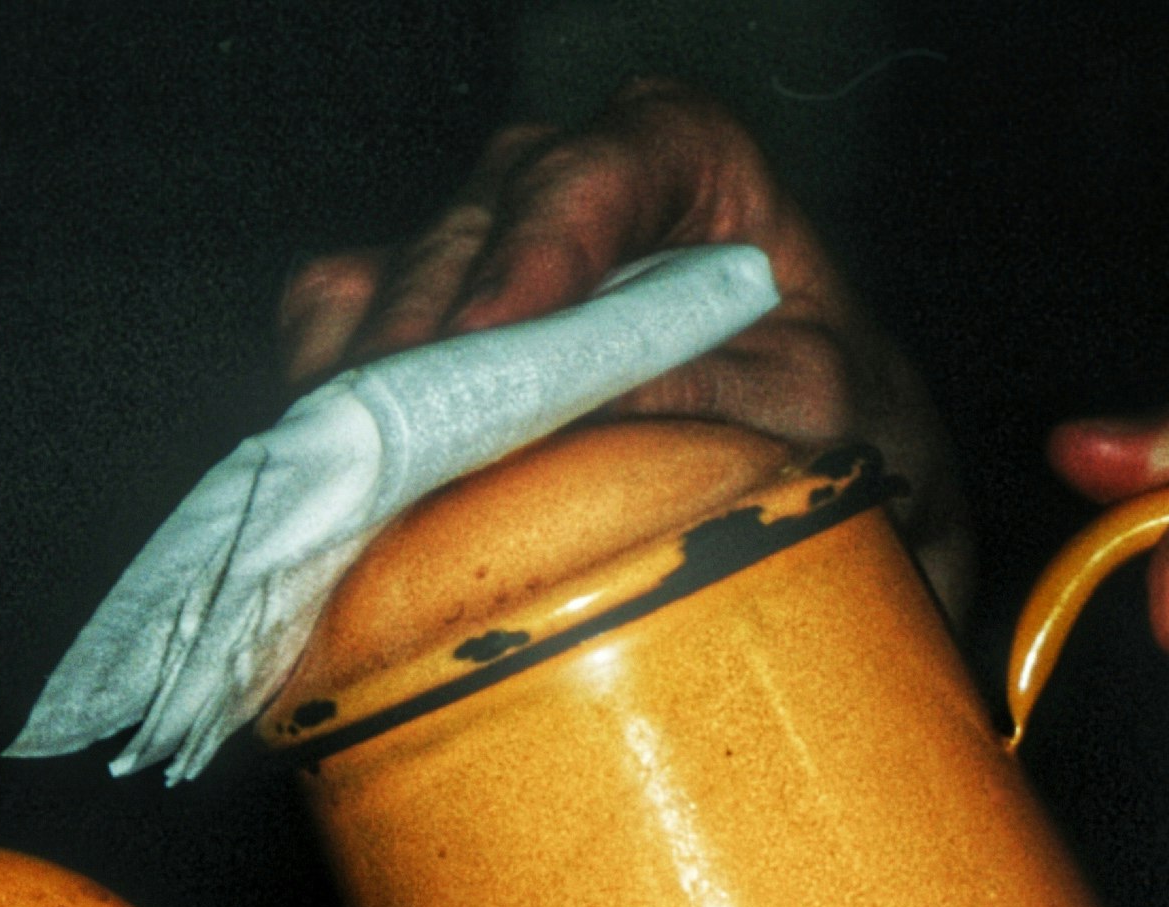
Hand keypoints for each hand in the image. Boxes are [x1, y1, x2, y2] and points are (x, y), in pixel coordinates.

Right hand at [280, 78, 970, 613]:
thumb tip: (576, 412)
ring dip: (367, 395)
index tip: (499, 337)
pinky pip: (335, 337)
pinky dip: (332, 410)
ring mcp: (481, 250)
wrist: (812, 484)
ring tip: (363, 491)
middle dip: (434, 343)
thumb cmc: (836, 426)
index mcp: (681, 154)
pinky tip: (345, 487)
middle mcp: (566, 182)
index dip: (543, 247)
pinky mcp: (418, 326)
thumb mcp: (808, 407)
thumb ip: (705, 387)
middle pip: (473, 233)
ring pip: (383, 284)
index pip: (601, 167)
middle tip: (407, 451)